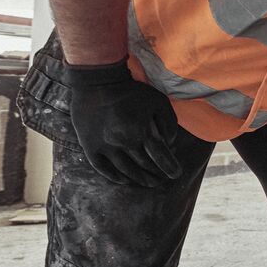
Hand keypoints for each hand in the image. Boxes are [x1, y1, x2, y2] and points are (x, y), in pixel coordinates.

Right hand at [66, 59, 182, 186]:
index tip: (176, 174)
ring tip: (148, 183)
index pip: (161, 157)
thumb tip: (170, 144)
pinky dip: (115, 177)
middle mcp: (124, 142)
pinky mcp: (90, 146)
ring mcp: (105, 146)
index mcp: (142, 132)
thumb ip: (168, 123)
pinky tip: (124, 181)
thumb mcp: (158, 101)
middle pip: (144, 166)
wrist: (97, 82)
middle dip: (156, 174)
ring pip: (125, 170)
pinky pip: (102, 168)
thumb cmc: (131, 92)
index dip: (170, 168)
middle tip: (162, 180)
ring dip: (138, 179)